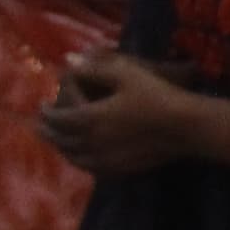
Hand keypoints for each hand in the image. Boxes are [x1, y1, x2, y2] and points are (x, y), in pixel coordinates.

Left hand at [36, 51, 200, 177]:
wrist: (187, 127)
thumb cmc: (157, 96)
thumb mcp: (126, 74)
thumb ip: (95, 68)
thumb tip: (68, 60)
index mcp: (89, 118)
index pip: (57, 119)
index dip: (45, 113)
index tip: (41, 106)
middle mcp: (92, 142)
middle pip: (61, 141)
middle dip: (48, 133)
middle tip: (41, 127)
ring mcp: (106, 159)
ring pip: (74, 157)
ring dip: (62, 149)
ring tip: (60, 142)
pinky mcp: (122, 168)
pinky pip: (92, 168)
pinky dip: (81, 162)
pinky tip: (85, 158)